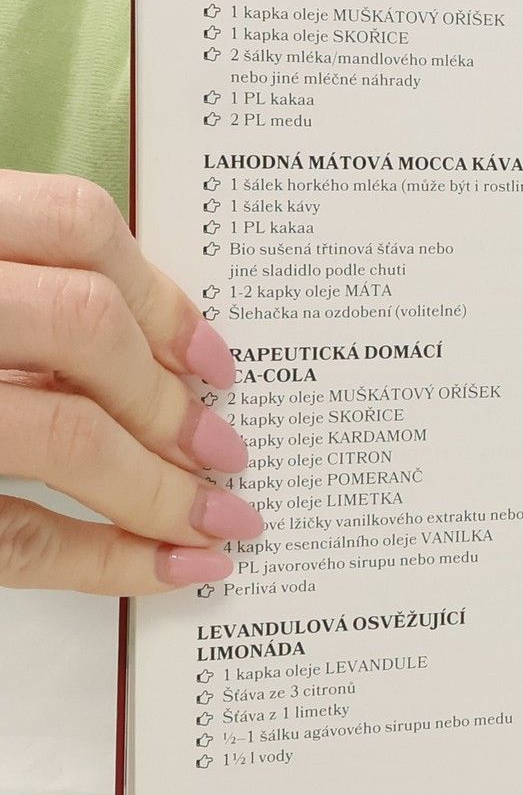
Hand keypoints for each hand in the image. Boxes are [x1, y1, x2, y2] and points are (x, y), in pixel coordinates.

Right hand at [0, 172, 258, 594]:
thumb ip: (28, 290)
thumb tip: (166, 356)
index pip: (74, 224)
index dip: (163, 295)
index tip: (218, 364)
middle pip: (85, 327)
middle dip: (172, 400)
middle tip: (229, 451)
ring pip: (65, 435)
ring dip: (162, 489)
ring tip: (220, 519)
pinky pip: (21, 539)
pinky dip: (110, 561)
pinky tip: (172, 570)